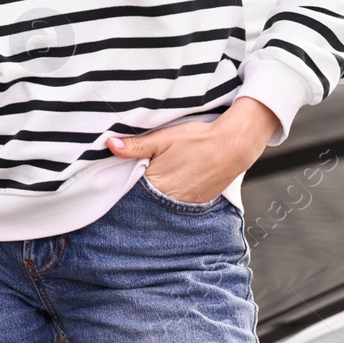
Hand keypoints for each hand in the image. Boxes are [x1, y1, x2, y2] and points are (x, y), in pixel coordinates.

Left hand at [106, 97, 280, 203]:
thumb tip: (110, 145)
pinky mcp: (200, 203)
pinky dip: (175, 195)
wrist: (233, 145)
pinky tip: (176, 182)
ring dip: (158, 194)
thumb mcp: (164, 138)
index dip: (127, 182)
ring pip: (164, 202)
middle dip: (141, 190)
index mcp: (159, 184)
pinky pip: (181, 203)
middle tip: (143, 174)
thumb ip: (136, 145)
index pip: (132, 190)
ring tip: (161, 177)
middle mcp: (172, 199)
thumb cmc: (197, 139)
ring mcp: (188, 204)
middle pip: (147, 198)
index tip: (123, 174)